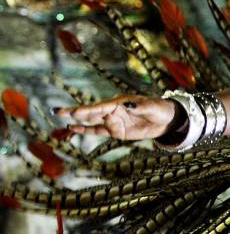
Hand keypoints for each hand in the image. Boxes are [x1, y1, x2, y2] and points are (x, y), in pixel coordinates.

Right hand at [54, 95, 176, 139]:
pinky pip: (99, 131)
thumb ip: (139, 107)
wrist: (166, 119)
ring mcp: (113, 121)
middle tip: (58, 111)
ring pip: (92, 121)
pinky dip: (86, 130)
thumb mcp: (152, 107)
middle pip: (92, 112)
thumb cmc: (160, 109)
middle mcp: (113, 111)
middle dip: (76, 112)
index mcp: (120, 102)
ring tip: (62, 119)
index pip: (102, 107)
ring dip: (78, 121)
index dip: (88, 110)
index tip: (76, 112)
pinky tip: (74, 129)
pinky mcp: (116, 131)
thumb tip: (127, 106)